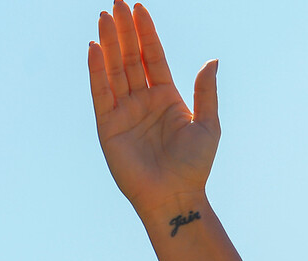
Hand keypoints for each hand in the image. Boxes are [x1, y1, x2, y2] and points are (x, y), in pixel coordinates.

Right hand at [88, 1, 219, 216]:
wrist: (176, 195)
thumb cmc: (195, 165)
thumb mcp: (208, 125)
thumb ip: (206, 92)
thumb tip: (212, 61)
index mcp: (168, 98)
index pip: (154, 57)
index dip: (147, 33)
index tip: (139, 8)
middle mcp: (144, 101)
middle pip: (131, 58)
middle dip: (124, 31)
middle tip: (116, 3)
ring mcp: (125, 111)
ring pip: (114, 70)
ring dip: (109, 44)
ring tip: (104, 18)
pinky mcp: (108, 126)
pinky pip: (101, 93)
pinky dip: (96, 71)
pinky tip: (94, 49)